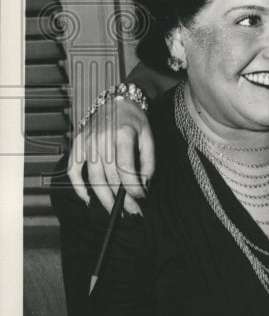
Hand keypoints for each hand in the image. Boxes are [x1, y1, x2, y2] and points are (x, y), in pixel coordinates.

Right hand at [67, 97, 154, 213]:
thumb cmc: (135, 121)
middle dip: (122, 199)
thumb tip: (144, 186)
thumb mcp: (148, 137)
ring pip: (93, 178)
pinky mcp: (77, 144)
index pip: (125, 168)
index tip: (141, 199)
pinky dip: (78, 187)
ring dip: (104, 199)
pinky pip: (73, 170)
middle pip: (110, 176)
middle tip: (132, 213)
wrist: (117, 101)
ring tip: (115, 212)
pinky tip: (88, 199)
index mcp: (122, 133)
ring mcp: (87, 141)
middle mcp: (102, 138)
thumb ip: (148, 162)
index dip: (133, 187)